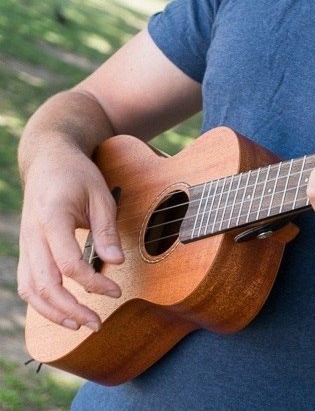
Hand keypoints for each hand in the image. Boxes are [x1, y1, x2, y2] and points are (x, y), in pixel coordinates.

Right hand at [17, 148, 122, 330]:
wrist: (47, 160)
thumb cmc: (78, 175)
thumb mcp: (101, 196)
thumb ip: (107, 231)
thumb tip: (116, 262)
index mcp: (53, 218)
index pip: (69, 264)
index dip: (93, 283)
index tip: (117, 290)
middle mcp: (33, 235)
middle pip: (46, 284)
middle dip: (72, 309)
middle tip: (98, 324)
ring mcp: (25, 243)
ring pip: (31, 289)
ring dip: (54, 312)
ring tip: (80, 325)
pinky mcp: (26, 249)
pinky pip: (27, 283)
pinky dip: (42, 303)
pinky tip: (63, 313)